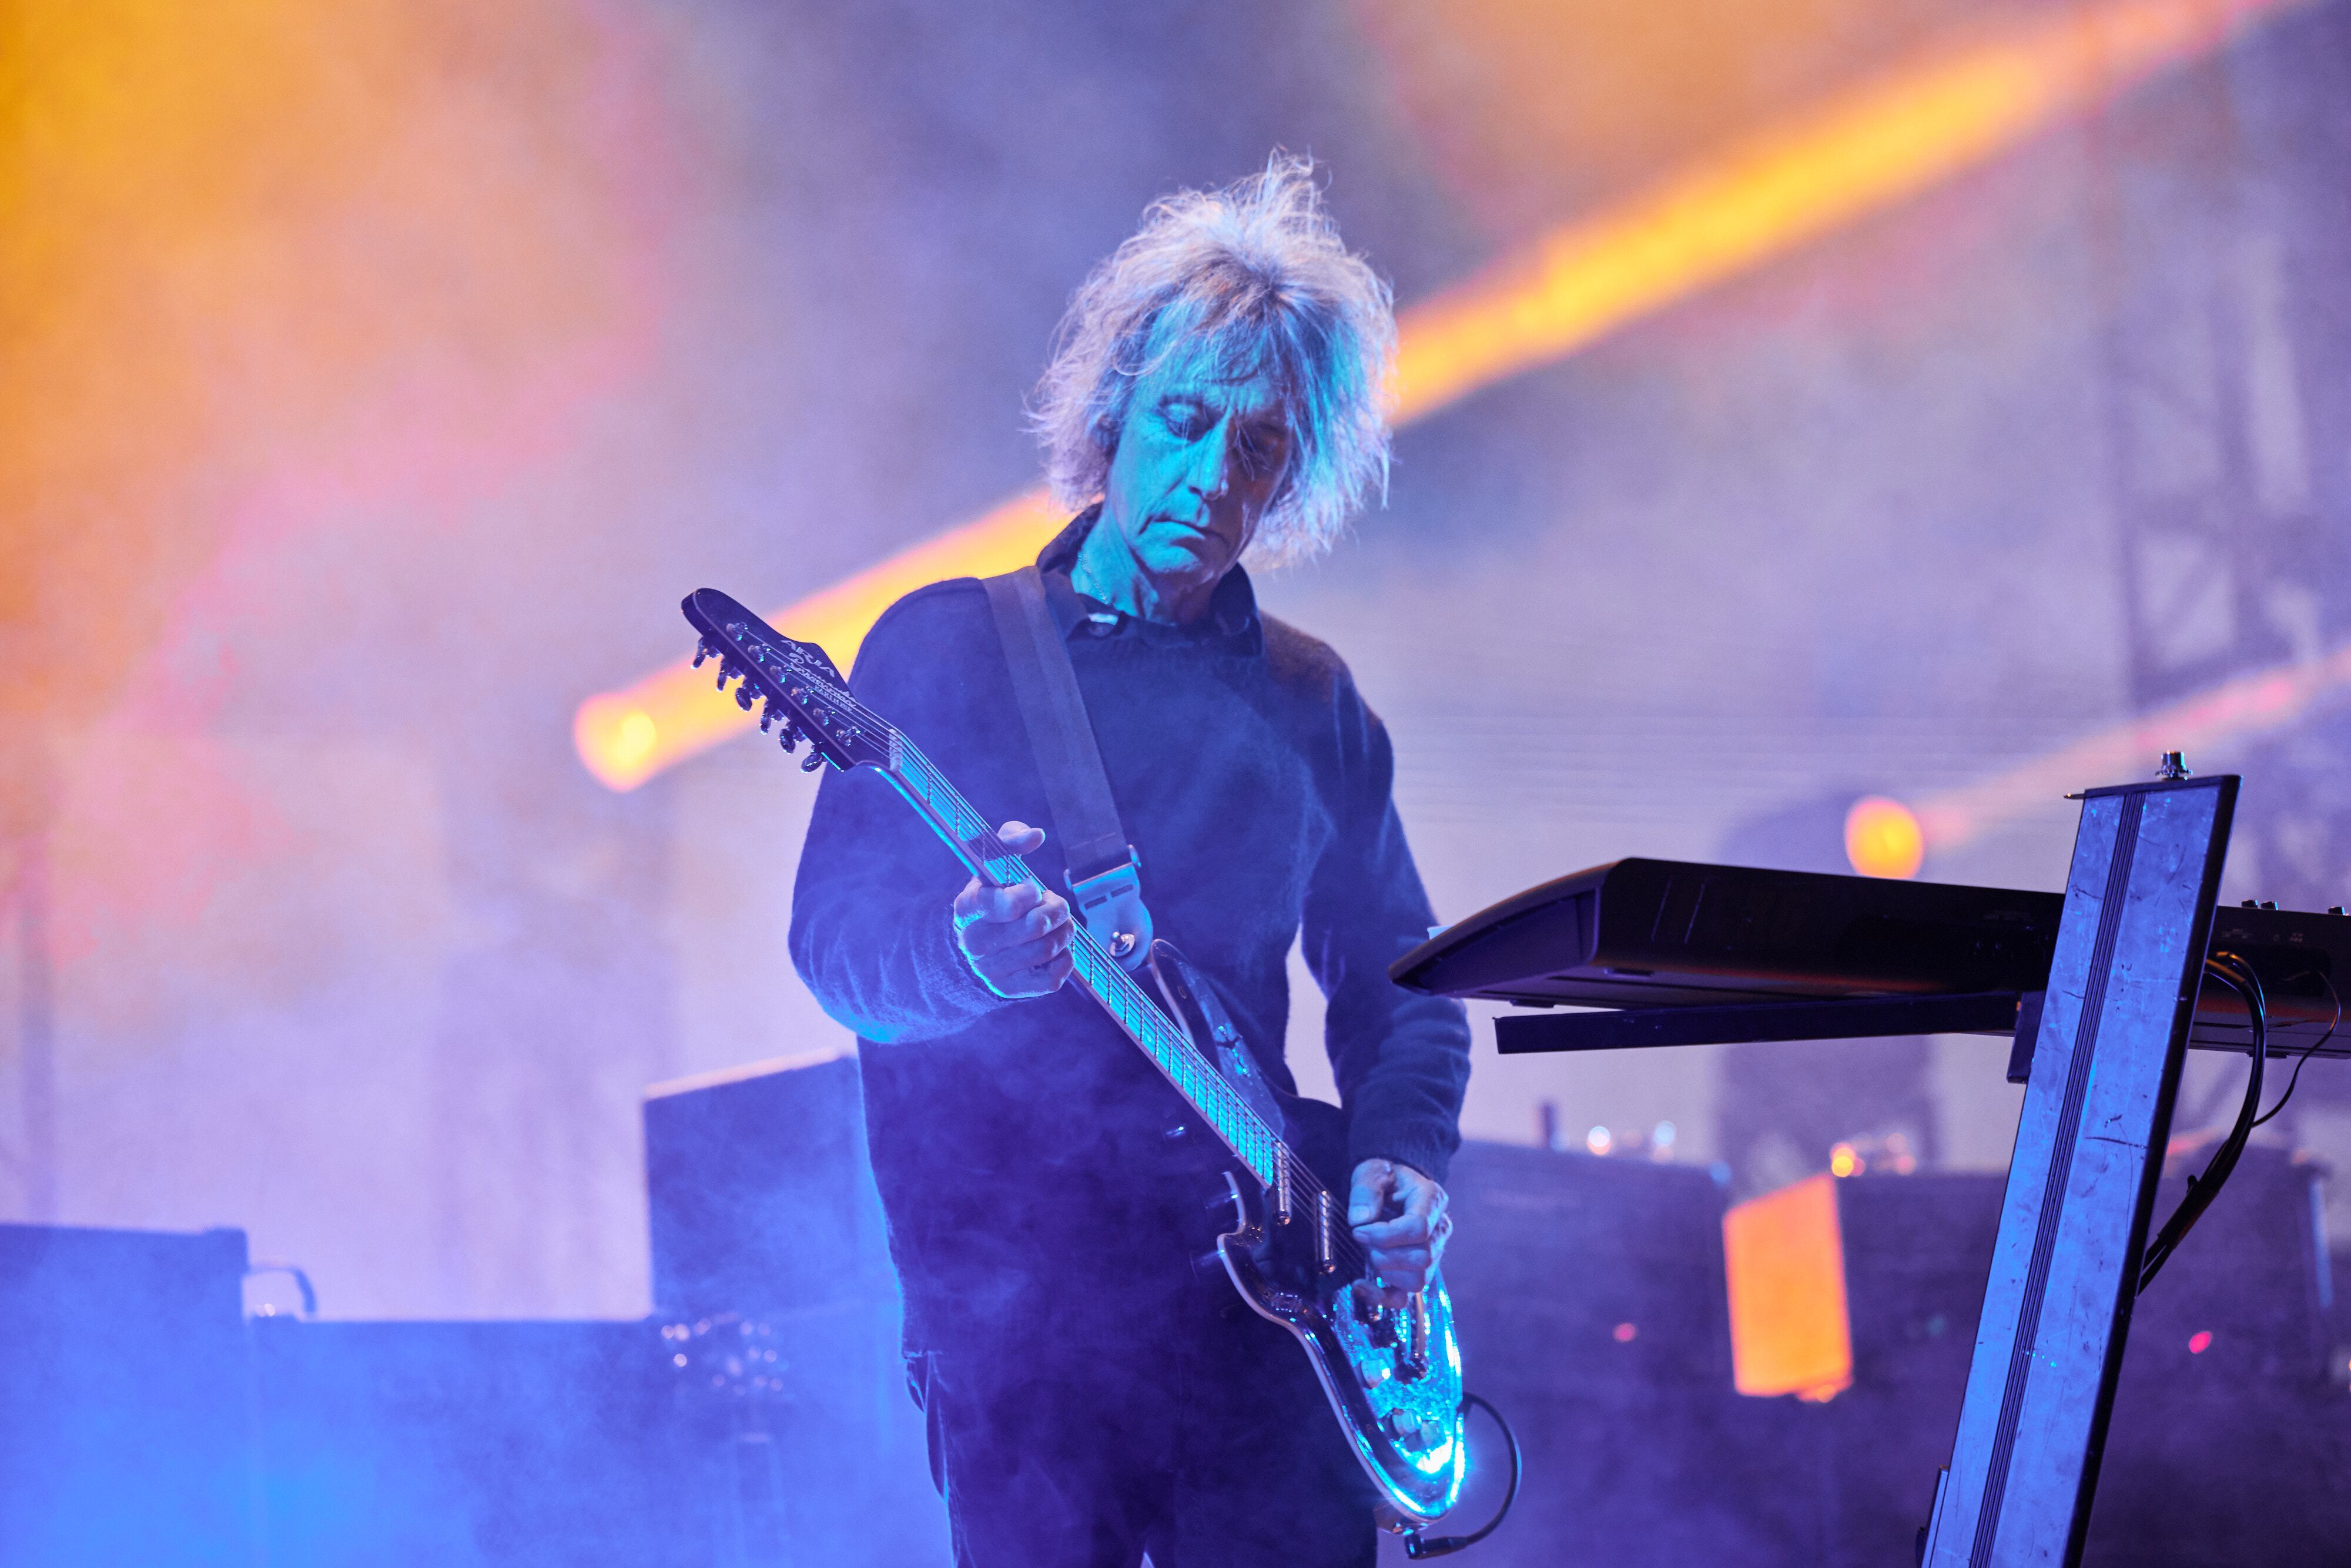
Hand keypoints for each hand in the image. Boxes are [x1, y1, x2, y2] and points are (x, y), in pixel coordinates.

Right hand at [952, 821, 1074, 998]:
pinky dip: (1064, 959)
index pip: (1004, 904)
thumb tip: (1036, 835)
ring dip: (1064, 931)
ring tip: (1059, 923)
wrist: (976, 942)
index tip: (1033, 890)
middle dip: (1056, 909)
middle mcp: (974, 943)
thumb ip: (1010, 840)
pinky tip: (1057, 947)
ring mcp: (991, 970)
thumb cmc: (992, 895)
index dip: (1029, 894)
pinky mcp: (1010, 989)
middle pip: (1034, 927)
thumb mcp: (993, 863)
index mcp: (966, 908)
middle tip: (1056, 904)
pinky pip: (1052, 979)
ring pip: (1047, 949)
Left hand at [1348, 1158, 1451, 1307]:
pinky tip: (1360, 1286)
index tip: (1358, 1230)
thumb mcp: (1372, 1171)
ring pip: (1418, 1279)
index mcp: (1432, 1200)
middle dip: (1385, 1253)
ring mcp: (1432, 1254)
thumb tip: (1361, 1221)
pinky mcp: (1416, 1272)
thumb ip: (1366, 1191)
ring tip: (1370, 1252)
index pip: (1419, 1228)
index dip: (1385, 1235)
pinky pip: (1405, 1297)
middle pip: (1422, 1258)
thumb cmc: (1384, 1178)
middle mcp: (1439, 1230)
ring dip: (1386, 1271)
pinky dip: (1381, 1298)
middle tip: (1364, 1239)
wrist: (1391, 1186)